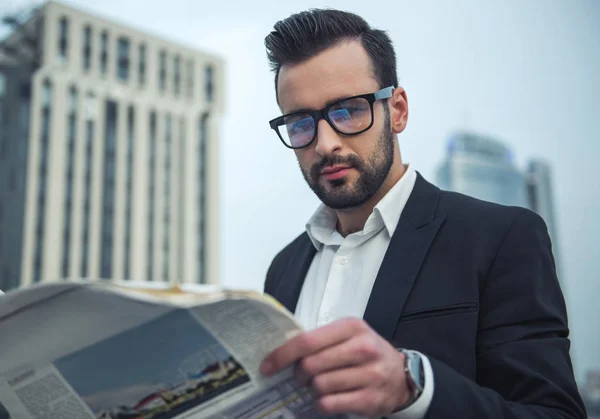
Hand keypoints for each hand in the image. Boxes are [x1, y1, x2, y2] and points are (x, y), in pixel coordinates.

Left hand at [259, 318, 411, 416]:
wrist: (402, 376)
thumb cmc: (366, 352)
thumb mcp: (348, 335)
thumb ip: (320, 340)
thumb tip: (281, 354)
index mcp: (352, 327)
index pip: (307, 341)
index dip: (282, 355)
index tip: (266, 366)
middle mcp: (363, 348)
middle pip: (311, 365)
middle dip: (299, 374)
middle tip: (301, 376)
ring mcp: (370, 374)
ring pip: (320, 386)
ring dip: (313, 390)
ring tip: (320, 386)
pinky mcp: (371, 399)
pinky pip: (330, 404)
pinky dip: (322, 404)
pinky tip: (329, 398)